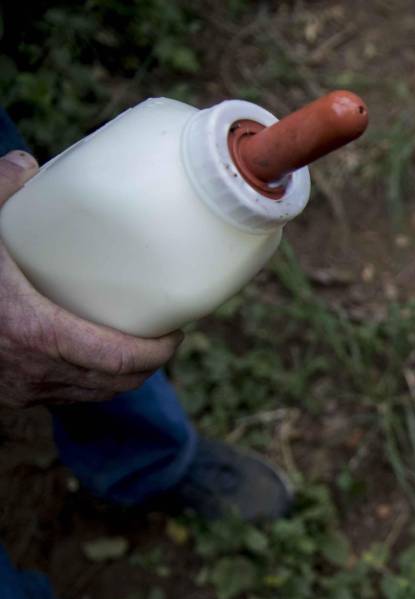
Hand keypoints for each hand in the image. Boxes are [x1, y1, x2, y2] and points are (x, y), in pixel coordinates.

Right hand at [0, 149, 181, 407]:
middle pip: (116, 384)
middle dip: (146, 365)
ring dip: (118, 378)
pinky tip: (91, 360)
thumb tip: (26, 164)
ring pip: (91, 396)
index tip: (177, 332)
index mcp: (35, 334)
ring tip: (135, 346)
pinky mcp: (7, 397)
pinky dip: (85, 384)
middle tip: (162, 335)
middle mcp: (33, 373)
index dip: (158, 353)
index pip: (120, 360)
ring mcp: (19, 391)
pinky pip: (62, 399)